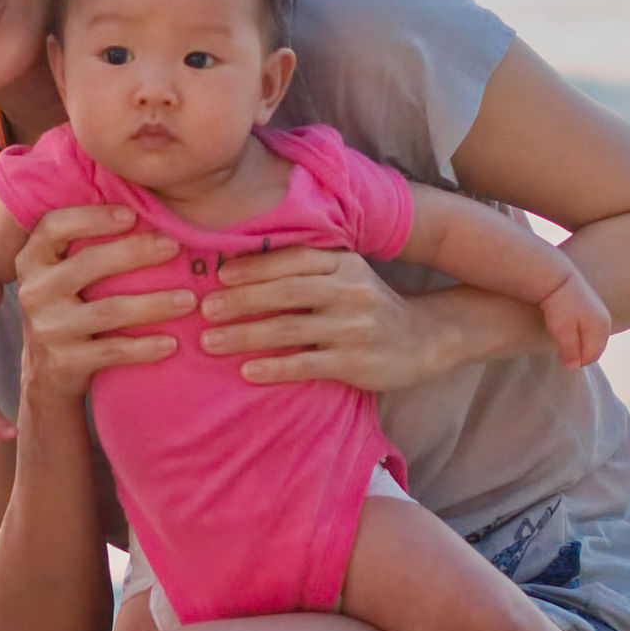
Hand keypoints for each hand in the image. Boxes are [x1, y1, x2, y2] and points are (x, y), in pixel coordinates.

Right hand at [14, 205, 188, 408]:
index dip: (92, 217)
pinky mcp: (64, 362)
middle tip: (176, 246)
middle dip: (136, 253)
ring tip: (189, 299)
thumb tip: (143, 197)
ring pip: (108, 311)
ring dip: (154, 304)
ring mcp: (48, 328)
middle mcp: (34, 291)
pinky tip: (172, 343)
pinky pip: (112, 351)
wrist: (47, 373)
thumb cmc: (70, 308)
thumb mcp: (63, 273)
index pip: (54, 227)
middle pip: (88, 264)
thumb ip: (87, 243)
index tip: (132, 214)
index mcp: (33, 260)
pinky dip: (145, 347)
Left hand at [196, 245, 443, 391]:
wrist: (424, 339)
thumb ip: (307, 269)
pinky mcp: (355, 362)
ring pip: (289, 328)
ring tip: (210, 342)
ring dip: (244, 334)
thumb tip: (239, 268)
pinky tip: (247, 370)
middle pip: (285, 292)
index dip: (254, 267)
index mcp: (343, 263)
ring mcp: (353, 327)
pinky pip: (306, 364)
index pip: (292, 260)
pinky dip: (273, 367)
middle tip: (204, 310)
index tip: (219, 275)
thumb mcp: (346, 276)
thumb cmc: (368, 305)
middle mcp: (349, 290)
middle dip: (240, 300)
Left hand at [538, 263, 611, 368]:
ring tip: (561, 333)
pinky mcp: (594, 310)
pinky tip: (566, 326)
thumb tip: (574, 367)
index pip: (591, 357)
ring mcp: (601, 314)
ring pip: (590, 340)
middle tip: (559, 343)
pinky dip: (578, 334)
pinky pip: (588, 331)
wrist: (556, 278)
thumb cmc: (558, 305)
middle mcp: (605, 321)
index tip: (558, 352)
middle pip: (593, 349)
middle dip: (577, 352)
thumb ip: (569, 350)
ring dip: (578, 343)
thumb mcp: (561, 330)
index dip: (574, 360)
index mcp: (600, 328)